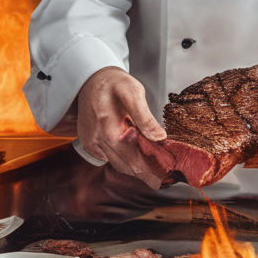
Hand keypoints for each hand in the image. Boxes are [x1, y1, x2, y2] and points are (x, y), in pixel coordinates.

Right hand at [77, 67, 166, 187]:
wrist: (90, 79)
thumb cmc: (113, 83)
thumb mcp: (133, 92)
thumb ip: (145, 117)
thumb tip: (160, 137)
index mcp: (109, 129)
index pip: (134, 161)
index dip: (152, 171)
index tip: (168, 177)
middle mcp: (98, 141)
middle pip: (127, 167)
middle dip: (147, 173)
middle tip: (165, 177)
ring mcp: (91, 144)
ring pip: (118, 165)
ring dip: (136, 167)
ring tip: (155, 168)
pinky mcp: (89, 144)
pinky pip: (108, 159)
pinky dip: (123, 159)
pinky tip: (136, 154)